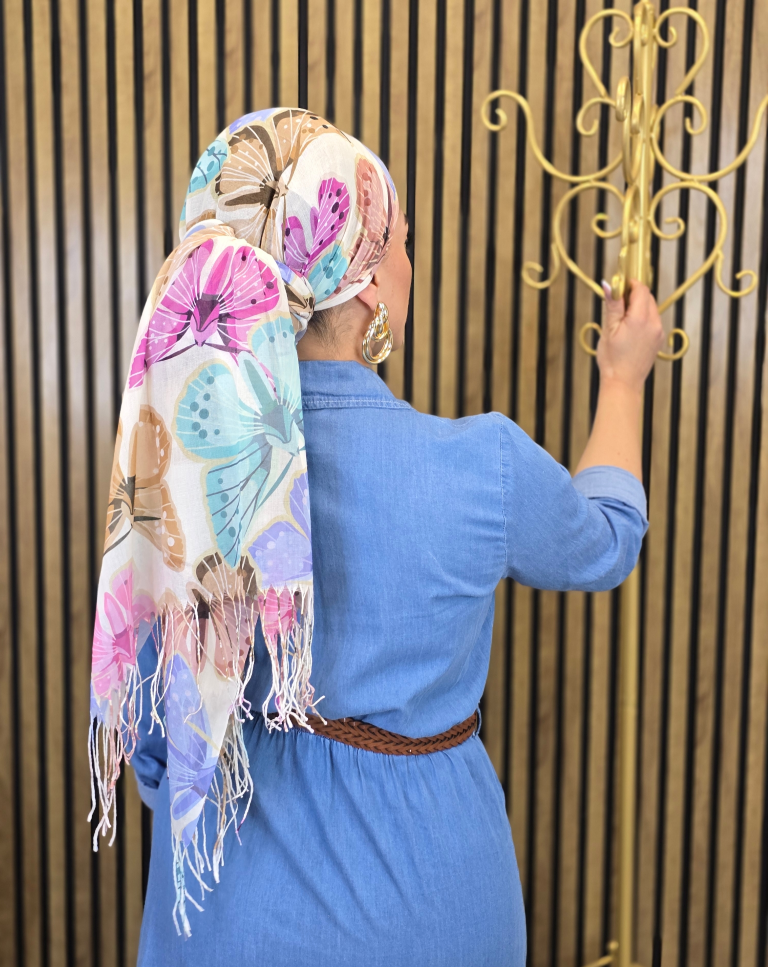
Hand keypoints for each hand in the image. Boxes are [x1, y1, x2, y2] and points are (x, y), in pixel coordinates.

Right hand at [597, 279, 664, 393]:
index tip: (619, 287)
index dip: (629, 284)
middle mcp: (654, 323)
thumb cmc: (613, 360)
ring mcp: (658, 332)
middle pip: (647, 297)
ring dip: (638, 307)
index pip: (641, 289)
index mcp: (640, 319)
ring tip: (621, 320)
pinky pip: (652, 320)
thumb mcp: (608, 329)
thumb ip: (612, 305)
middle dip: (633, 295)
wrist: (623, 383)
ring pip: (651, 308)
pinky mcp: (658, 339)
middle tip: (617, 303)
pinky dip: (642, 318)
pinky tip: (629, 329)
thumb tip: (609, 285)